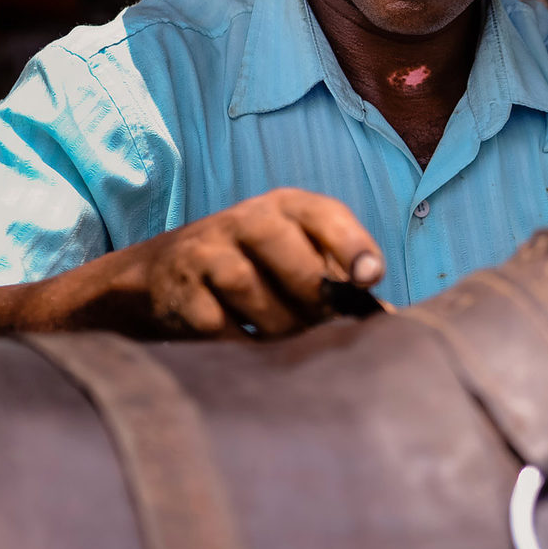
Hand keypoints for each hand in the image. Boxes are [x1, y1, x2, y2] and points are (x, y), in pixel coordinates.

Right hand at [114, 188, 383, 337]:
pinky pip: (222, 327)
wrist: (161, 273)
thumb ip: (340, 278)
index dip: (352, 246)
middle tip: (320, 322)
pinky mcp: (181, 291)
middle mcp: (247, 220)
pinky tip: (247, 342)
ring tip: (283, 333)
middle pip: (297, 264)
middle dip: (316, 302)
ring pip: (257, 297)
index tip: (371, 278)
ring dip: (279, 327)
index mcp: (287, 206)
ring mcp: (208, 252)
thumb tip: (385, 318)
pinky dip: (241, 342)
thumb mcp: (297, 254)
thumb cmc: (256, 266)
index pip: (326, 216)